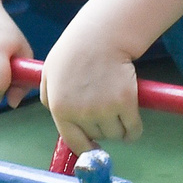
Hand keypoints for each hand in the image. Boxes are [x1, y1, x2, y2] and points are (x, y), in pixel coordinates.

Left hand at [38, 30, 141, 153]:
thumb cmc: (74, 50)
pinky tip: (133, 121)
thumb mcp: (48, 73)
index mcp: (60, 109)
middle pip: (98, 137)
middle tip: (105, 111)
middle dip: (102, 129)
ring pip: (116, 135)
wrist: (101, 35)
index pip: (74, 143)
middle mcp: (82, 114)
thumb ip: (48, 98)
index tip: (94, 147)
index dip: (86, 147)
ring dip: (119, 128)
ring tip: (118, 111)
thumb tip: (57, 116)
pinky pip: (133, 129)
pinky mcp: (126, 103)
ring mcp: (104, 110)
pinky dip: (134, 129)